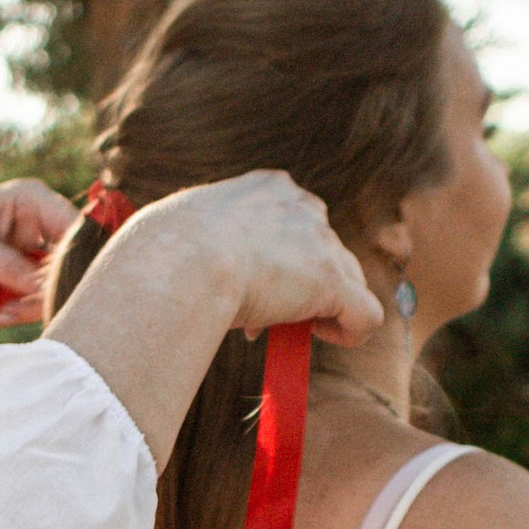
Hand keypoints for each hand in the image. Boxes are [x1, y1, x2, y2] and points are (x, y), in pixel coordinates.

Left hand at [0, 182, 75, 422]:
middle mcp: (39, 225)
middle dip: (52, 287)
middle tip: (25, 303)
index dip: (75, 256)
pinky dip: (22, 312)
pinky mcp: (21, 281)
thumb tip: (46, 288)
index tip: (62, 285)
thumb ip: (9, 266)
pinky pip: (37, 302)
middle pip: (70, 261)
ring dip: (34, 304)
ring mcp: (32, 255)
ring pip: (56, 287)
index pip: (74, 227)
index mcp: (32, 200)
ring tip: (3, 311)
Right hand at [120, 174, 381, 349]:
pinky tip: (323, 339)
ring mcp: (321, 244)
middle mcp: (303, 207)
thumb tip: (200, 273)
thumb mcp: (185, 231)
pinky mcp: (333, 282)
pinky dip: (351, 332)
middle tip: (266, 315)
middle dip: (302, 287)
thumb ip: (208, 243)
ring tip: (290, 331)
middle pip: (326, 253)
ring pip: (347, 282)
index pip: (294, 224)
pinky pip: (365, 314)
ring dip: (323, 310)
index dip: (280, 259)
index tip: (252, 284)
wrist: (176, 261)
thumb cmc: (163, 251)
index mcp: (268, 188)